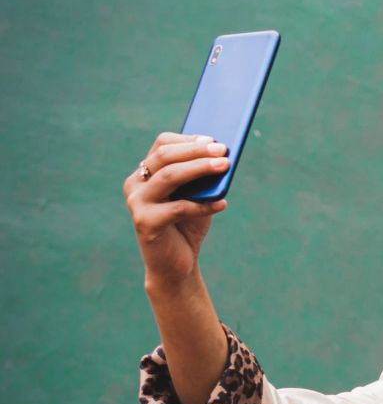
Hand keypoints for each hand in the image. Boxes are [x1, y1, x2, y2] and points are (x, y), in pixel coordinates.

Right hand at [123, 132, 230, 287]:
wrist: (176, 264)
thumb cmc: (188, 225)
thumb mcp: (197, 196)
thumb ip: (203, 177)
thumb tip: (222, 155)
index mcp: (145, 173)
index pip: (162, 144)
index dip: (188, 139)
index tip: (213, 140)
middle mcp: (135, 184)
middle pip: (165, 156)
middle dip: (196, 150)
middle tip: (223, 150)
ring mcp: (137, 203)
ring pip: (169, 176)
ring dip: (200, 168)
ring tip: (225, 166)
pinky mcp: (145, 222)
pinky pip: (178, 208)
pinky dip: (204, 204)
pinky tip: (222, 204)